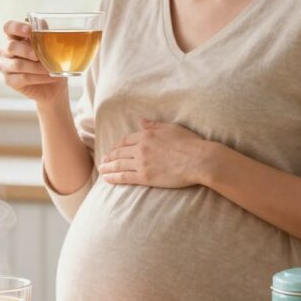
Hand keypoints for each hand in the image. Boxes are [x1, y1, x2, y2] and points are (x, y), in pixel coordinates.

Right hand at [0, 20, 66, 104]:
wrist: (53, 85)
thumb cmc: (50, 62)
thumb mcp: (50, 46)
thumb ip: (43, 34)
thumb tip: (41, 23)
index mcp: (14, 37)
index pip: (8, 27)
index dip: (17, 27)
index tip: (29, 30)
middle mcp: (5, 51)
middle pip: (11, 46)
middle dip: (27, 50)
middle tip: (39, 55)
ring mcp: (5, 66)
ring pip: (18, 64)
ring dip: (37, 67)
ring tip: (51, 69)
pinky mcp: (9, 81)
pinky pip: (23, 78)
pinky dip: (39, 77)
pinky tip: (49, 77)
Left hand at [97, 119, 211, 187]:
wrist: (199, 160)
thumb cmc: (190, 143)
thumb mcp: (171, 128)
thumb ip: (154, 125)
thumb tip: (141, 121)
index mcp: (147, 135)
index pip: (126, 140)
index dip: (118, 145)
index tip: (113, 149)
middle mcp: (141, 148)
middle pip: (119, 152)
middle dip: (109, 156)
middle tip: (103, 160)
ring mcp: (142, 163)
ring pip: (119, 164)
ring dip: (108, 167)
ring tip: (101, 170)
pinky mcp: (145, 177)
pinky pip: (124, 177)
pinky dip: (114, 177)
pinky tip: (107, 179)